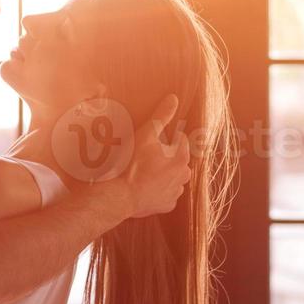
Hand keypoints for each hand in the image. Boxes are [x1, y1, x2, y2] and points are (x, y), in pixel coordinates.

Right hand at [117, 94, 191, 218]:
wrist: (118, 195)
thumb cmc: (131, 163)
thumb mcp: (145, 134)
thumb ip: (161, 116)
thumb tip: (174, 98)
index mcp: (182, 156)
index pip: (180, 139)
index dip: (165, 138)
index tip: (150, 142)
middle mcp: (184, 174)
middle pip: (178, 159)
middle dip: (166, 156)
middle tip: (145, 157)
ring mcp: (176, 192)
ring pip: (173, 177)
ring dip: (163, 173)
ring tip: (144, 172)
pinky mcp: (167, 205)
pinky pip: (166, 194)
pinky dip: (158, 190)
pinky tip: (145, 186)